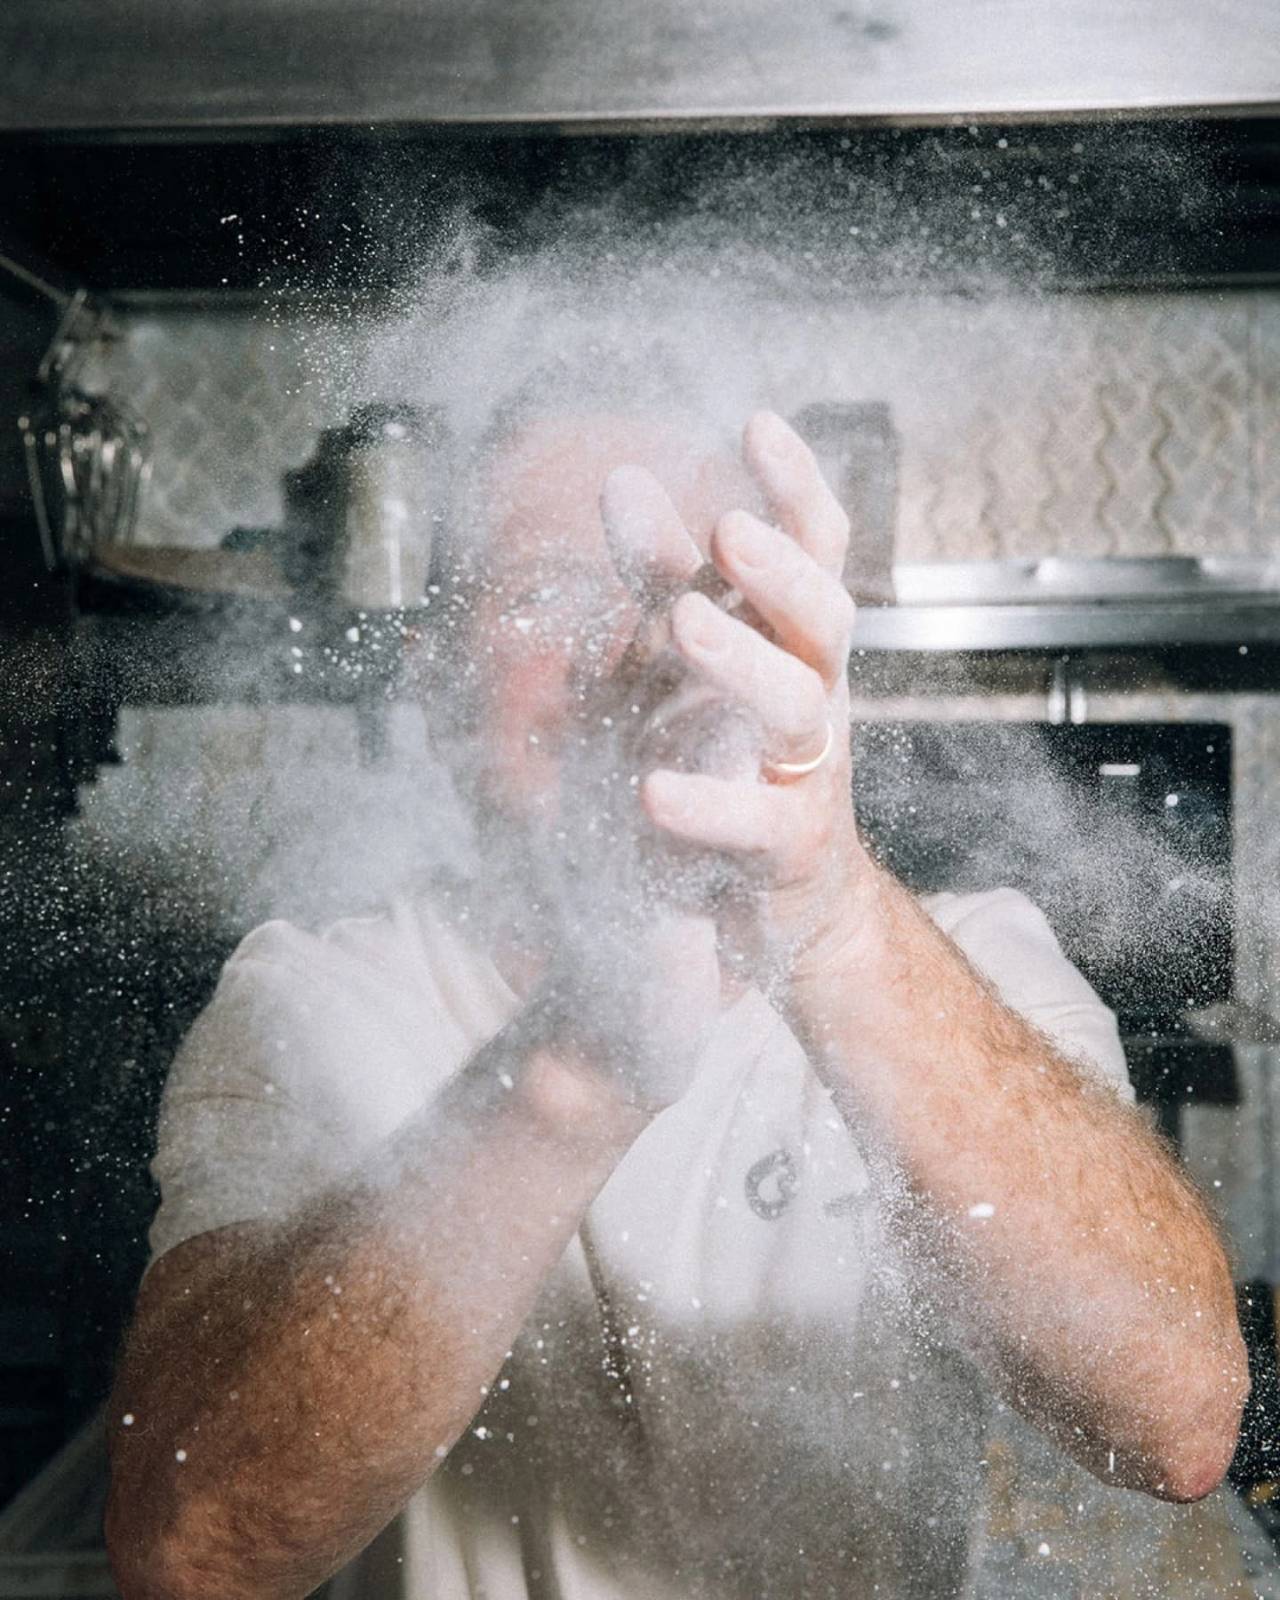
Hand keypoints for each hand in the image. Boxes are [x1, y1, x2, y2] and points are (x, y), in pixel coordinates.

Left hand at [601, 411, 870, 985]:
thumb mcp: (687, 659)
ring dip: (741, 660)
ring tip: (681, 624)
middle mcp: (816, 692)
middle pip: (824, 617)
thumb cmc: (730, 753)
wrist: (780, 895)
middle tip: (731, 531)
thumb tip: (626, 475)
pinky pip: (757, 819)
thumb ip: (662, 577)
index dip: (797, 488)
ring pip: (797, 704)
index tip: (759, 422)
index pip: (817, 550)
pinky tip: (652, 791)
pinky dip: (706, 804)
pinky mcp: (789, 846)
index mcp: (793, 638)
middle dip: (781, 572)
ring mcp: (809, 770)